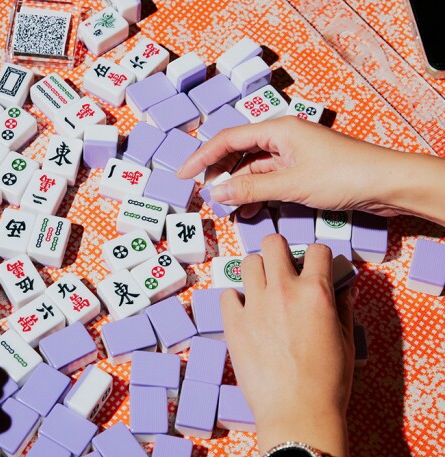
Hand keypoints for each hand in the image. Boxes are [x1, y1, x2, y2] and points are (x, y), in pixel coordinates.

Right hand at [175, 116, 435, 219]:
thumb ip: (250, 189)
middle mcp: (283, 138)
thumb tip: (216, 193)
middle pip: (237, 152)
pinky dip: (256, 195)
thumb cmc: (344, 175)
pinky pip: (269, 180)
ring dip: (237, 187)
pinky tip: (250, 211)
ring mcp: (293, 155)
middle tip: (200, 193)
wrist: (387, 184)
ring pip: (253, 169)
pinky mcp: (303, 172)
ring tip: (225, 208)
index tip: (182, 176)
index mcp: (277, 130)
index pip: (227, 140)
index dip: (201, 158)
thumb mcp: (290, 185)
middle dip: (217, 173)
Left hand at [221, 234, 355, 456]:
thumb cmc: (328, 382)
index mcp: (315, 292)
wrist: (297, 412)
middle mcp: (282, 290)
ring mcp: (254, 305)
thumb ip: (343, 307)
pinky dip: (235, 299)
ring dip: (257, 271)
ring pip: (247, 262)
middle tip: (283, 268)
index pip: (317, 249)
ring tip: (263, 289)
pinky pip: (227, 294)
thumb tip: (343, 287)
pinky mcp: (232, 323)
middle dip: (279, 251)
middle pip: (272, 243)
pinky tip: (245, 313)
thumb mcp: (346, 340)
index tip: (315, 267)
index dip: (318, 256)